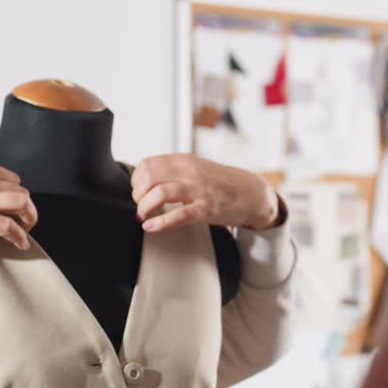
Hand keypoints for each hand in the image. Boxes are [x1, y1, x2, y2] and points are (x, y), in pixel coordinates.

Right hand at [0, 157, 37, 249]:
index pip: (13, 179)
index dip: (16, 194)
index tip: (14, 205)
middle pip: (21, 193)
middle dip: (27, 209)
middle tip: (24, 220)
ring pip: (22, 206)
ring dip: (29, 219)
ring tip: (26, 231)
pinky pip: (8, 227)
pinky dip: (19, 237)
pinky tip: (21, 244)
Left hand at [131, 154, 281, 232]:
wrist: (251, 193)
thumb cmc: (220, 182)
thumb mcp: (194, 167)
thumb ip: (172, 170)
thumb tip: (144, 178)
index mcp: (184, 160)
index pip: (147, 164)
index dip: (136, 181)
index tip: (138, 192)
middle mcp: (190, 172)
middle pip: (149, 177)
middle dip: (138, 194)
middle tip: (140, 206)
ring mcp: (199, 190)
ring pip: (160, 194)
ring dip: (145, 207)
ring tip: (143, 216)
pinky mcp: (206, 209)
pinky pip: (178, 215)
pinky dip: (160, 222)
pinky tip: (151, 227)